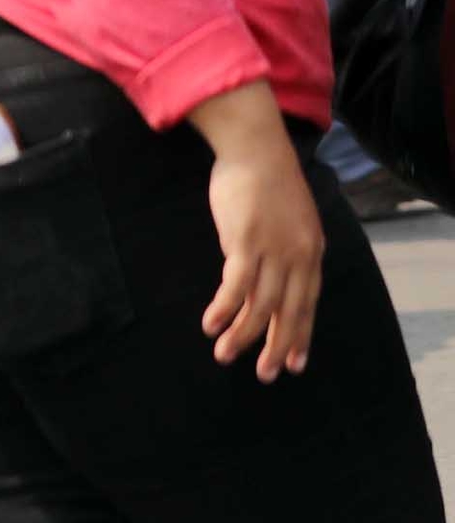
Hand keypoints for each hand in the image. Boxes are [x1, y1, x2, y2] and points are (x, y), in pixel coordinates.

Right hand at [188, 81, 322, 379]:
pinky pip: (236, 286)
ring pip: (261, 305)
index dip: (300, 335)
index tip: (294, 363)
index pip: (308, 303)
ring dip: (244, 335)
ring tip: (225, 356)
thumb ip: (283, 247)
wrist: (256, 148)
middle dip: (277, 346)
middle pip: (288, 312)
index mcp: (311, 251)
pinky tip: (211, 325)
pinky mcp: (246, 243)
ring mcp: (273, 251)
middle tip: (266, 374)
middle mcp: (298, 257)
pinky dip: (224, 309)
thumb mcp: (289, 217)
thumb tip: (263, 272)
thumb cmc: (265, 178)